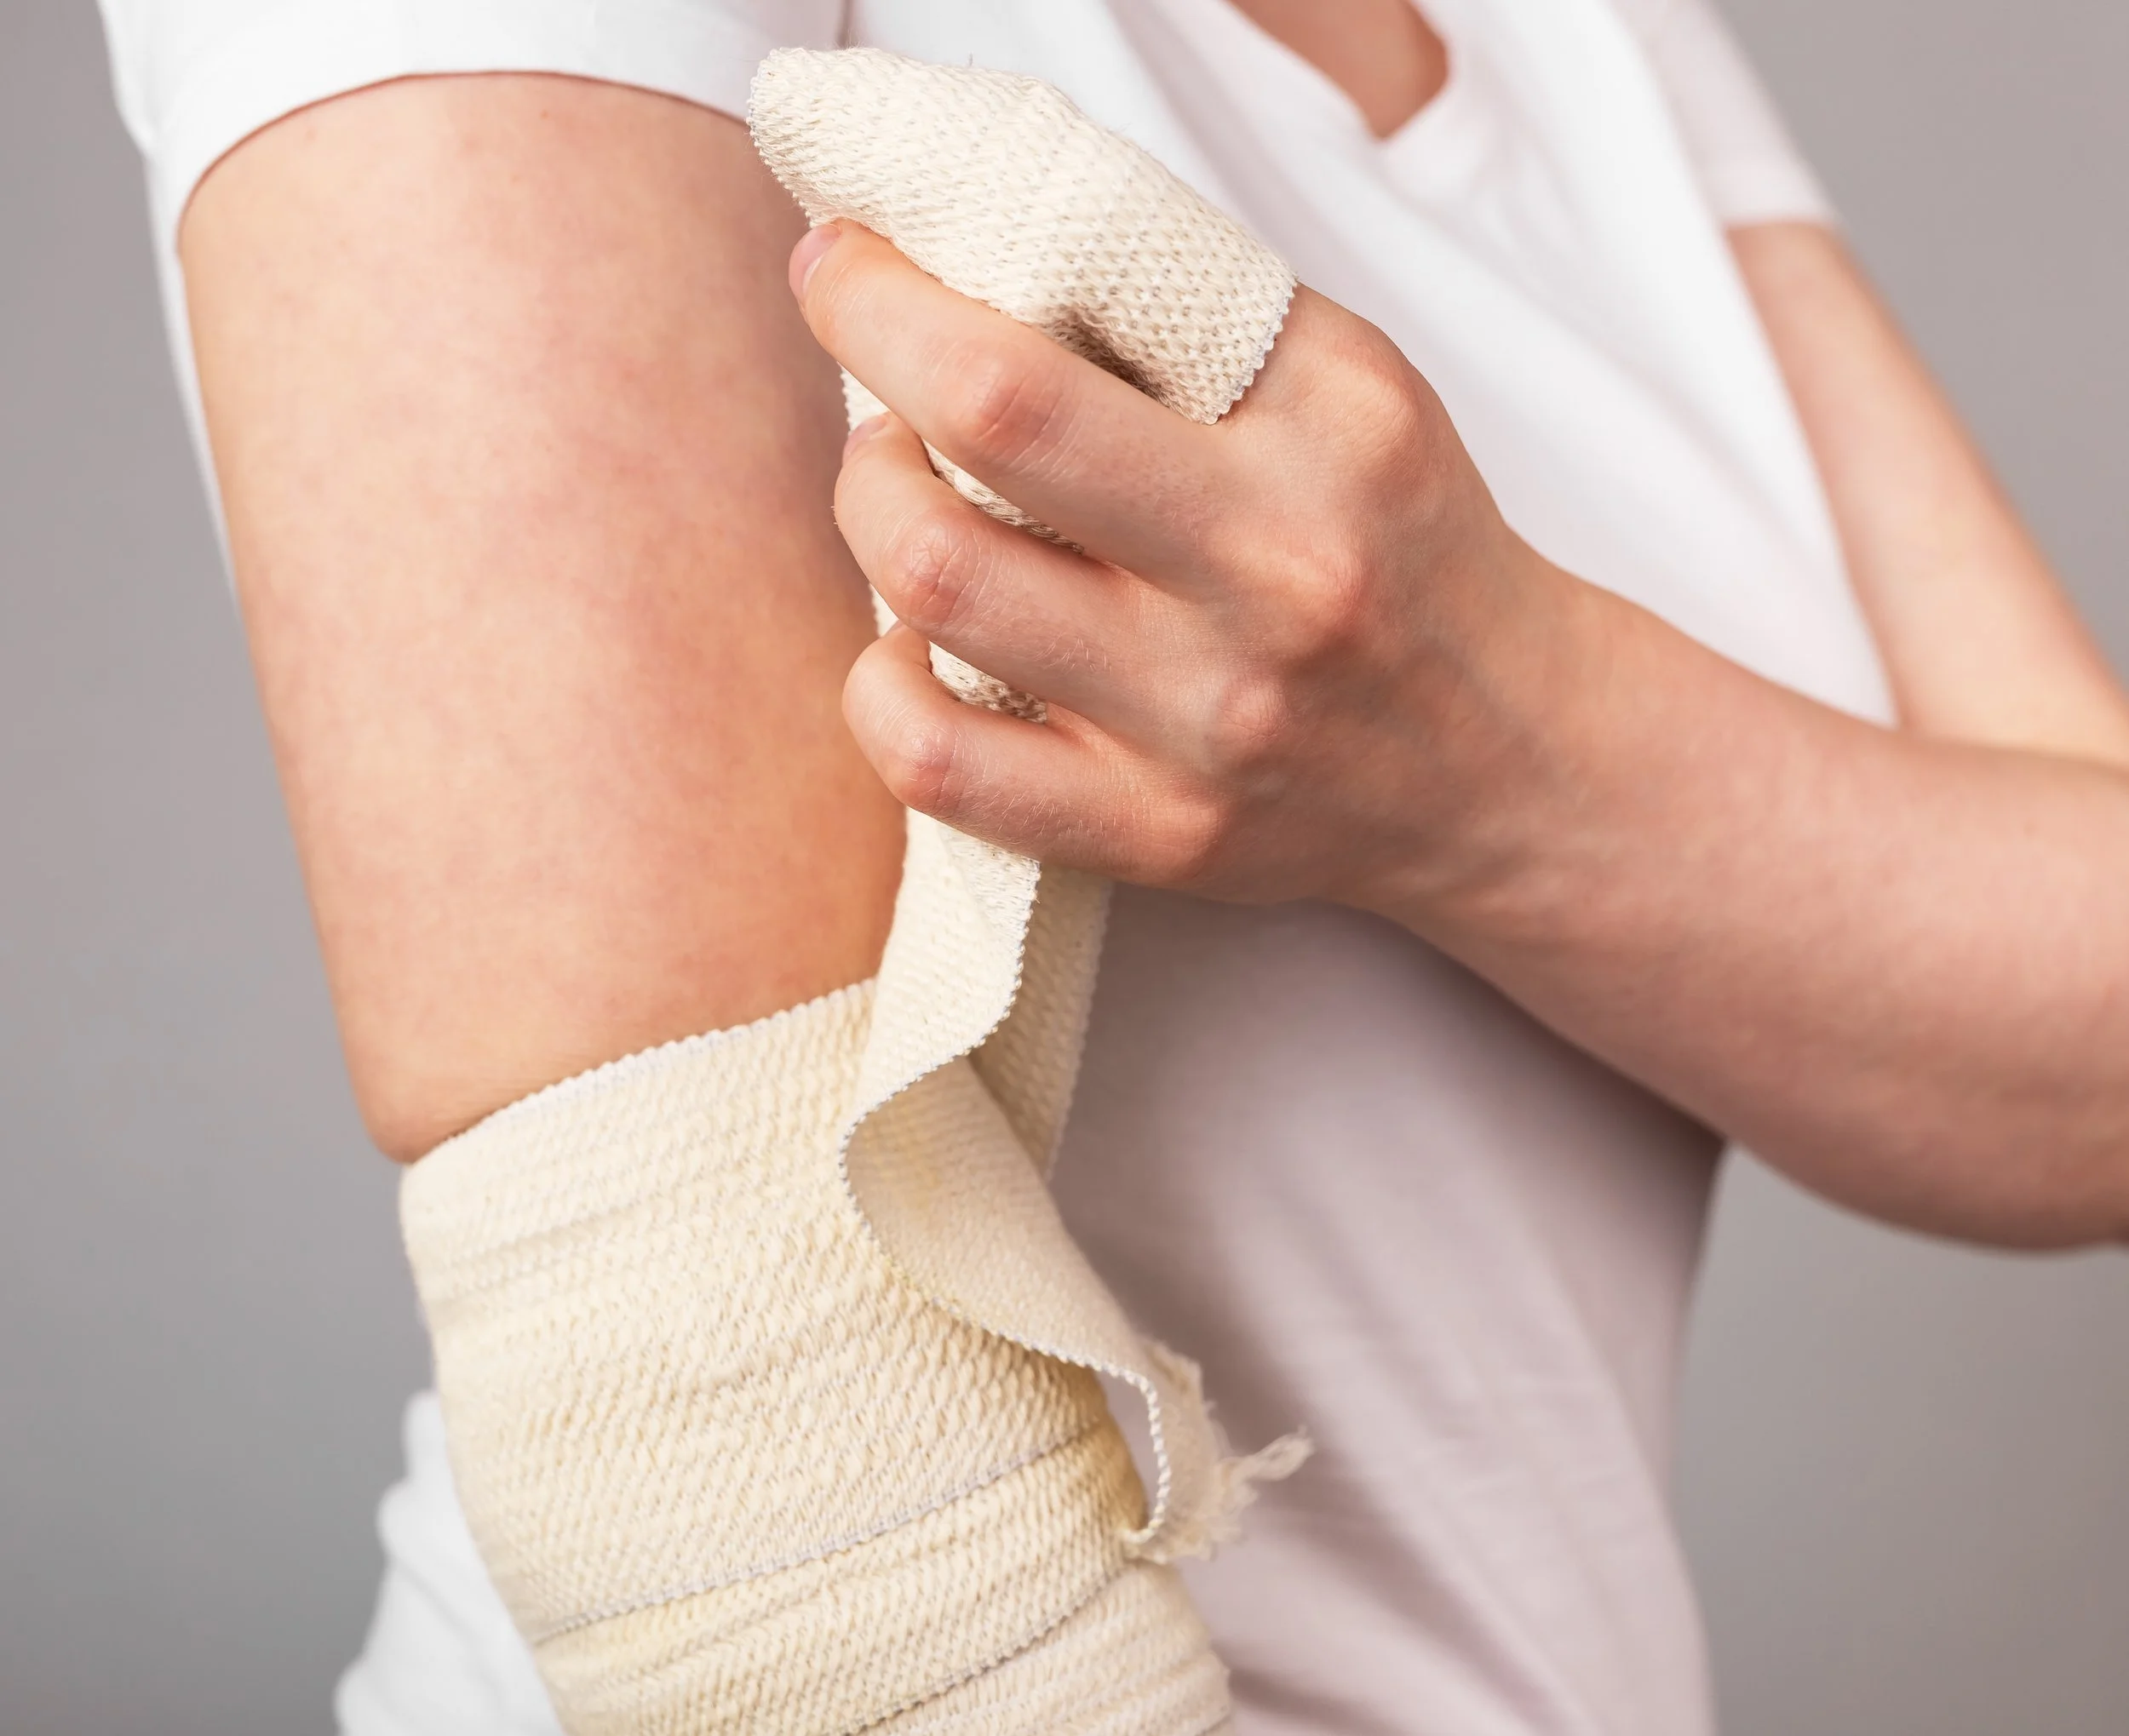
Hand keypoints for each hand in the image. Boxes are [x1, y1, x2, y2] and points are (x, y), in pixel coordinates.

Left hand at [790, 222, 1585, 922]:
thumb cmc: (1395, 542)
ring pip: (936, 592)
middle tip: (880, 378)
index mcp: (1321, 446)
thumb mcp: (1346, 385)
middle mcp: (1268, 587)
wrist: (1502, 755)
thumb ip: (1181, 311)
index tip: (844, 264)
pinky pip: (938, 766)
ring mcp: (1206, 730)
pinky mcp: (1157, 836)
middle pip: (974, 456)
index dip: (889, 300)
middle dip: (870, 387)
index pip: (1035, 360)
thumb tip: (965, 260)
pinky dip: (881, 686)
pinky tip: (913, 644)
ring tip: (910, 497)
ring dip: (879, 514)